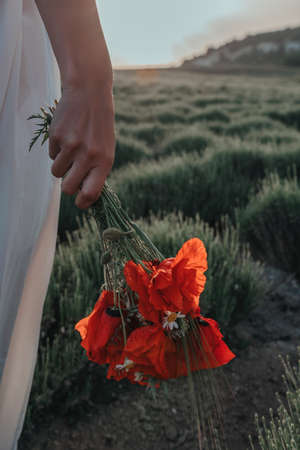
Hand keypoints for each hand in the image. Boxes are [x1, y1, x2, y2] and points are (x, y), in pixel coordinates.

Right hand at [49, 83, 114, 208]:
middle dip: (67, 187)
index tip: (80, 202)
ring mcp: (71, 146)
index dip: (83, 202)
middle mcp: (88, 155)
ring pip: (56, 172)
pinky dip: (57, 150)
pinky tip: (66, 136)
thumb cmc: (100, 127)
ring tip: (70, 152)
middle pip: (69, 188)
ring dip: (61, 167)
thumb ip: (97, 171)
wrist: (90, 94)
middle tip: (70, 178)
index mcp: (104, 161)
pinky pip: (51, 155)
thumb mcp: (106, 149)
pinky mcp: (57, 136)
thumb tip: (84, 194)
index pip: (91, 192)